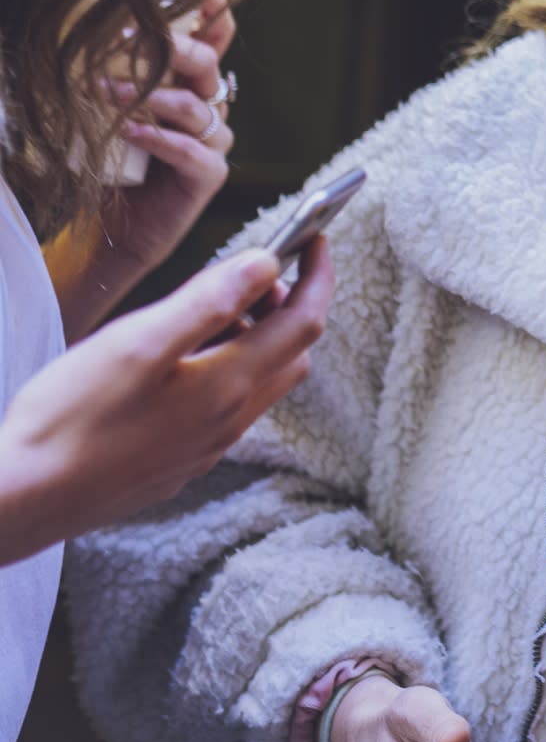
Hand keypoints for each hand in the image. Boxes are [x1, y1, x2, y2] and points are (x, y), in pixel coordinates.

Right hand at [0, 237, 331, 565]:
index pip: (305, 322)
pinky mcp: (176, 465)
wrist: (19, 503)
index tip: (319, 237)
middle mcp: (227, 423)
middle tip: (261, 271)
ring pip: (260, 384)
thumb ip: (208, 301)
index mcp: (227, 386)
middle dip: (291, 305)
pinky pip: (226, 411)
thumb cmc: (70, 419)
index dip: (319, 275)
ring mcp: (203, 450)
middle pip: (292, 354)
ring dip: (258, 339)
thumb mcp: (138, 342)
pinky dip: (228, 370)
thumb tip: (266, 263)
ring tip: (216, 308)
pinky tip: (183, 361)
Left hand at [88, 0, 237, 311]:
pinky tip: (130, 132)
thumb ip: (120, 75)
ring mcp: (213, 143)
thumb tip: (92, 29)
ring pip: (197, 105)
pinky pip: (194, 150)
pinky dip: (161, 138)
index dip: (213, 17)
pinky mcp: (209, 174)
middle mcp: (208, 110)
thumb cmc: (109, 166)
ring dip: (151, 94)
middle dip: (175, 46)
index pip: (212, 43)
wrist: (111, 231)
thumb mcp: (112, 111)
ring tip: (106, 89)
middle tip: (132, 34)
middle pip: (207, 66)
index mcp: (190, 88)